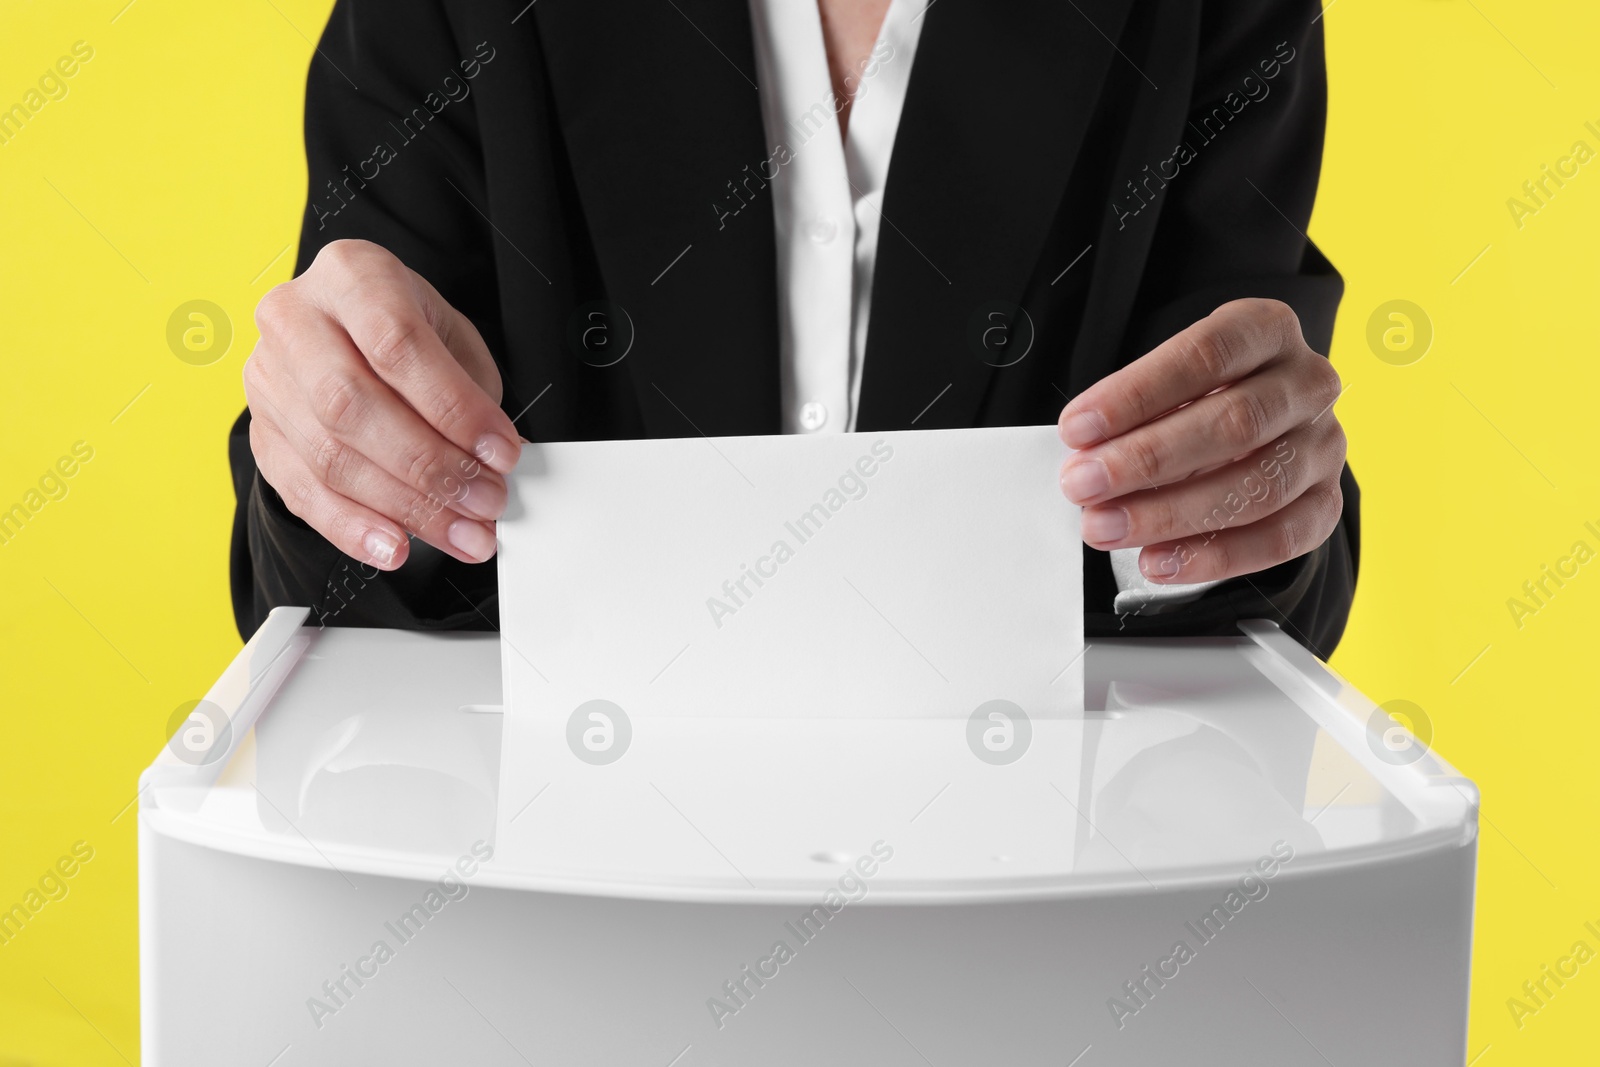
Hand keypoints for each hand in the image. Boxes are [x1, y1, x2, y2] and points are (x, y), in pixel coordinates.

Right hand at [243, 239, 521, 570]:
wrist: (344, 327)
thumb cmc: (402, 328)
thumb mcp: (449, 337)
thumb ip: (473, 393)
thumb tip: (496, 465)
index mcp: (351, 275)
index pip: (397, 344)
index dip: (454, 407)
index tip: (501, 452)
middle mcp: (295, 321)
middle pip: (354, 406)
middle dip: (431, 467)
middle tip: (486, 502)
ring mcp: (267, 379)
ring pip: (329, 457)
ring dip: (405, 508)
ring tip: (462, 533)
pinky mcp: (260, 434)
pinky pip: (301, 493)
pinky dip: (353, 529)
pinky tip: (395, 547)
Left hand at [1058, 299, 1345, 583]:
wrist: (1254, 423)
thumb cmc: (1196, 397)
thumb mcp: (1164, 385)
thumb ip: (1132, 415)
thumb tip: (1084, 459)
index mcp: (1266, 330)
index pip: (1205, 355)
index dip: (1136, 394)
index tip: (1077, 428)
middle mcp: (1308, 384)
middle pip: (1234, 423)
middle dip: (1146, 460)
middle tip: (1082, 484)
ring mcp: (1323, 446)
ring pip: (1257, 487)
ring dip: (1169, 514)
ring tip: (1105, 527)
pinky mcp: (1326, 503)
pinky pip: (1278, 539)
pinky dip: (1212, 557)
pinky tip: (1157, 561)